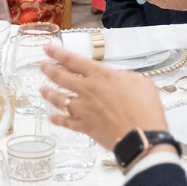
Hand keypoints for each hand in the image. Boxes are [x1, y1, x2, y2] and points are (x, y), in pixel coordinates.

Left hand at [38, 45, 168, 149]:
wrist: (142, 137)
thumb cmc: (145, 108)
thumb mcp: (139, 82)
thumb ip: (123, 76)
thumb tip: (116, 78)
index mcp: (100, 75)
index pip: (73, 60)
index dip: (57, 53)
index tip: (46, 48)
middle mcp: (87, 90)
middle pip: (60, 77)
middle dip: (48, 69)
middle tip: (41, 65)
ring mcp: (83, 109)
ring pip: (58, 99)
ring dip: (48, 93)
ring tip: (41, 89)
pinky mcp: (84, 126)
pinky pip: (65, 121)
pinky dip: (57, 119)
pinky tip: (51, 117)